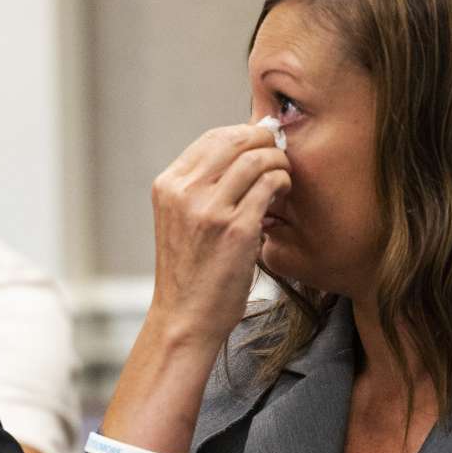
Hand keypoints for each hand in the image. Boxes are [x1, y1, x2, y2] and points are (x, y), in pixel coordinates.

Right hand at [147, 123, 290, 346]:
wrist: (185, 318)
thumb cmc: (189, 272)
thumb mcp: (179, 220)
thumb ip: (199, 188)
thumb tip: (240, 153)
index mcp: (167, 186)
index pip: (212, 138)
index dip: (244, 134)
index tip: (261, 144)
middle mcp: (184, 192)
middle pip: (235, 140)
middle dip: (265, 141)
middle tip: (280, 154)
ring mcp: (209, 210)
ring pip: (257, 158)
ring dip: (279, 161)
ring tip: (284, 176)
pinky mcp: (236, 229)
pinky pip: (270, 184)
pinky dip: (283, 182)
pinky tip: (282, 194)